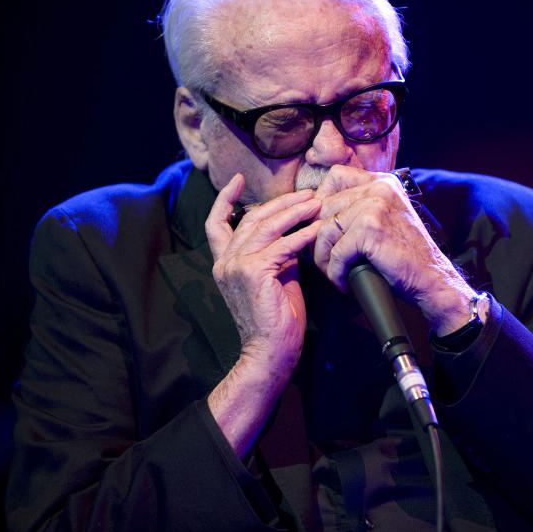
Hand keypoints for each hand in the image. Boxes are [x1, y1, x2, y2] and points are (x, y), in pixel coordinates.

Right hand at [205, 173, 320, 375]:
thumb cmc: (276, 319)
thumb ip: (277, 253)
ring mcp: (236, 267)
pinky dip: (301, 235)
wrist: (270, 352)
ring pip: (266, 227)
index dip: (224, 199)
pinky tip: (316, 229)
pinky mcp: (253, 273)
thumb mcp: (275, 277)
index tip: (236, 179)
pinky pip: (281, 246)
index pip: (216, 224)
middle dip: (280, 203)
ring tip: (316, 203)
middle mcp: (225, 262)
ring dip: (294, 212)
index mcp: (224, 263)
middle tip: (306, 194)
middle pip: (250, 219)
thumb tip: (295, 230)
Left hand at [313, 166, 476, 335]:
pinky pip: (336, 252)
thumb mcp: (384, 218)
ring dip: (323, 257)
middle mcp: (379, 188)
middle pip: (324, 206)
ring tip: (333, 272)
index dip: (321, 201)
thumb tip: (314, 208)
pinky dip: (335, 272)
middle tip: (324, 259)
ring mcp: (375, 206)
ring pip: (325, 230)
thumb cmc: (404, 253)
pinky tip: (343, 281)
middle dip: (317, 237)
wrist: (431, 278)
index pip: (336, 176)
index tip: (322, 227)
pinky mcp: (371, 229)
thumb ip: (359, 205)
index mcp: (382, 182)